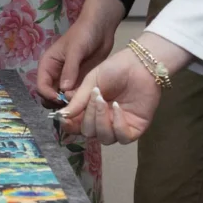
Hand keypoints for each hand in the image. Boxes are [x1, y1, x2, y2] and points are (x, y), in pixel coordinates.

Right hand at [36, 0, 124, 106]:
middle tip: (71, 107)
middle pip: (48, 96)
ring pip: (61, 99)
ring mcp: (67, 80)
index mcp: (48, 65)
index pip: (41, 86)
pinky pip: (75, 96)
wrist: (101, 28)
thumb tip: (63, 90)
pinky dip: (78, 102)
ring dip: (68, 104)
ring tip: (79, 107)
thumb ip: (70, 69)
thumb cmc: (84, 34)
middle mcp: (55, 74)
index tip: (62, 100)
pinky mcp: (79, 82)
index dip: (48, 95)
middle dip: (56, 103)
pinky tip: (86, 104)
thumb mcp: (76, 49)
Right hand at [60, 31, 188, 144]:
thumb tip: (62, 115)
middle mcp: (104, 121)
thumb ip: (78, 100)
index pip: (77, 126)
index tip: (65, 119)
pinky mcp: (135, 129)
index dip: (70, 126)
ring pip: (105, 138)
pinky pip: (122, 137)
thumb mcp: (91, 82)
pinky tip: (117, 107)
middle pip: (89, 133)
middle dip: (89, 116)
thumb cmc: (114, 69)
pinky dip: (117, 124)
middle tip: (94, 97)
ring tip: (104, 101)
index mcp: (91, 111)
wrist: (139, 64)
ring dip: (101, 120)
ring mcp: (119, 127)